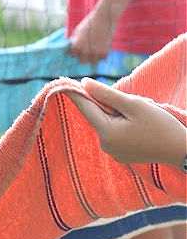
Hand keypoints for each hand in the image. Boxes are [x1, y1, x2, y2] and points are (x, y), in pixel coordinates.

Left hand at [64, 78, 186, 167]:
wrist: (182, 150)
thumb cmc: (161, 125)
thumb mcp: (135, 105)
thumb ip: (108, 94)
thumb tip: (84, 84)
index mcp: (106, 133)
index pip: (86, 108)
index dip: (76, 94)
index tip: (64, 84)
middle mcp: (105, 145)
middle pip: (100, 116)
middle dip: (112, 105)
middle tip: (135, 104)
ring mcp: (113, 152)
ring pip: (110, 124)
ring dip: (120, 115)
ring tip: (144, 117)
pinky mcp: (122, 155)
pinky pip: (117, 133)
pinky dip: (125, 125)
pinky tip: (143, 127)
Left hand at [66, 12, 113, 65]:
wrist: (103, 17)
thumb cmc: (89, 23)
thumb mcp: (77, 31)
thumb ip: (74, 41)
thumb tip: (71, 48)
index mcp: (75, 46)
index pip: (74, 55)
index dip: (77, 52)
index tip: (81, 49)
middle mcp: (84, 51)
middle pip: (83, 61)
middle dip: (85, 57)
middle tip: (89, 51)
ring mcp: (94, 52)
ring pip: (93, 62)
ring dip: (94, 58)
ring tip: (96, 50)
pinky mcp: (104, 52)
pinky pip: (103, 59)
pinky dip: (103, 55)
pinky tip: (103, 48)